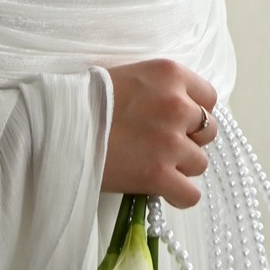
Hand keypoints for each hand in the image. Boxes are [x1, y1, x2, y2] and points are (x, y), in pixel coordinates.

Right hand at [101, 57, 216, 208]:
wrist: (60, 126)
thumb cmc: (88, 99)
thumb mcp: (131, 76)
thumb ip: (162, 89)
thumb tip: (183, 107)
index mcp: (170, 74)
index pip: (209, 97)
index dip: (195, 112)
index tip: (178, 121)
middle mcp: (177, 105)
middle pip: (208, 131)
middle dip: (190, 139)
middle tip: (163, 145)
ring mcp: (170, 141)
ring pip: (199, 163)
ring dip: (181, 167)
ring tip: (154, 165)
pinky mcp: (159, 175)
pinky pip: (190, 194)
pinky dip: (178, 195)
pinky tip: (160, 189)